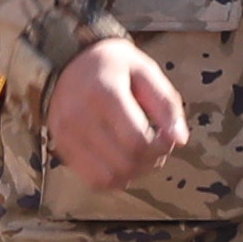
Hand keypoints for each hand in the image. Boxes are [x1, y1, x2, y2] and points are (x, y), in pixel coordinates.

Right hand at [44, 36, 187, 191]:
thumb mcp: (145, 71)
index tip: (167, 137)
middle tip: (157, 147)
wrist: (69, 61)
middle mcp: (80, 117)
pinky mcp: (62, 147)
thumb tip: (180, 140)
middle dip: (151, 162)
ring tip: (141, 155)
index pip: (137, 141)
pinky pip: (93, 180)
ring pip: (109, 178)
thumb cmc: (112, 65)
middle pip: (125, 163)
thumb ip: (165, 103)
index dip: (161, 147)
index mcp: (103, 93)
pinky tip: (122, 161)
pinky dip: (114, 178)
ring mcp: (67, 135)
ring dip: (134, 173)